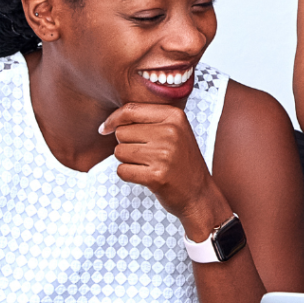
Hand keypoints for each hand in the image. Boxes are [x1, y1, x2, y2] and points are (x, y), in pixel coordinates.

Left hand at [100, 103, 217, 223]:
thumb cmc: (181, 160)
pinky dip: (129, 175)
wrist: (198, 192)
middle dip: (126, 144)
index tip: (105, 129)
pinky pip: (122, 170)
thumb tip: (108, 124)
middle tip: (147, 153)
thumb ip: (148, 120)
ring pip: (119, 151)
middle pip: (121, 132)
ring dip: (128, 160)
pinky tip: (147, 176)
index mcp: (175, 116)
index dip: (112, 119)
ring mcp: (164, 154)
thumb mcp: (175, 131)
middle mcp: (171, 132)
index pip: (130, 110)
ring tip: (149, 164)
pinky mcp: (156, 176)